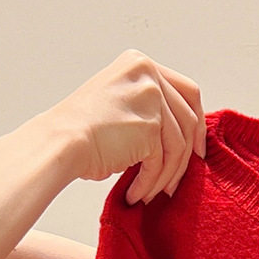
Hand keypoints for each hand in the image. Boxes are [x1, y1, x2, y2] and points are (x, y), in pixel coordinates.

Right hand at [42, 49, 206, 200]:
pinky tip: (138, 194)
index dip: (196, 122)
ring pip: (178, 145)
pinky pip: (161, 162)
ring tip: (153, 193)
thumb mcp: (120, 103)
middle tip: (182, 178)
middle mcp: (148, 75)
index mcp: (140, 64)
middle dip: (189, 154)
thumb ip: (150, 108)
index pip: (187, 90)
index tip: (197, 148)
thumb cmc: (82, 129)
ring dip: (167, 175)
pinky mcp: (149, 126)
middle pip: (188, 119)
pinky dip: (151, 183)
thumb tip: (179, 138)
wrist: (62, 141)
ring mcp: (151, 99)